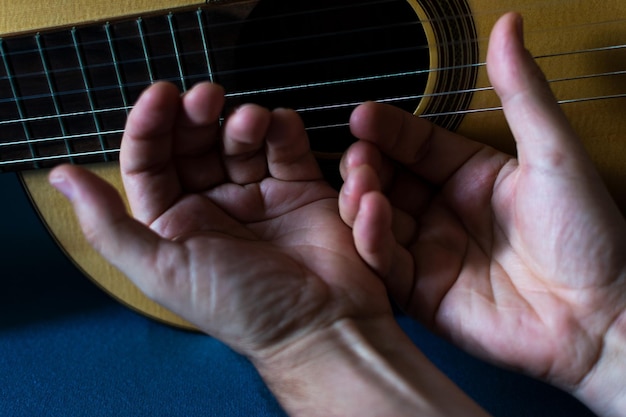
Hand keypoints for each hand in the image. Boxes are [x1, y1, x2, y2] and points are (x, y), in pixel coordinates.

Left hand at [49, 81, 391, 355]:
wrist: (320, 325)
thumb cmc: (241, 306)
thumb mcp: (163, 271)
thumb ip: (109, 226)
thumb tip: (61, 176)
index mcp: (174, 224)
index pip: (151, 162)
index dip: (150, 125)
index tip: (162, 94)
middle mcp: (212, 206)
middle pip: (194, 143)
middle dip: (196, 115)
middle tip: (208, 97)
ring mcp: (256, 195)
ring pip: (239, 140)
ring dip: (242, 121)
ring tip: (250, 122)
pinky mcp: (297, 189)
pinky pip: (285, 148)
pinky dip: (282, 129)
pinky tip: (279, 126)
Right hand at [339, 12, 625, 414]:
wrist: (602, 318)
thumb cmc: (590, 236)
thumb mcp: (553, 153)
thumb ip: (521, 92)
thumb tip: (509, 24)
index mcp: (471, 176)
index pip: (416, 144)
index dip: (388, 129)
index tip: (363, 115)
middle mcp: (444, 211)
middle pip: (388, 180)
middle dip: (365, 165)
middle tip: (357, 154)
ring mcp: (430, 251)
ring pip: (376, 220)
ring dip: (360, 200)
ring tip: (360, 183)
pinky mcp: (421, 291)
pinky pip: (385, 262)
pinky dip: (371, 240)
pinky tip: (373, 216)